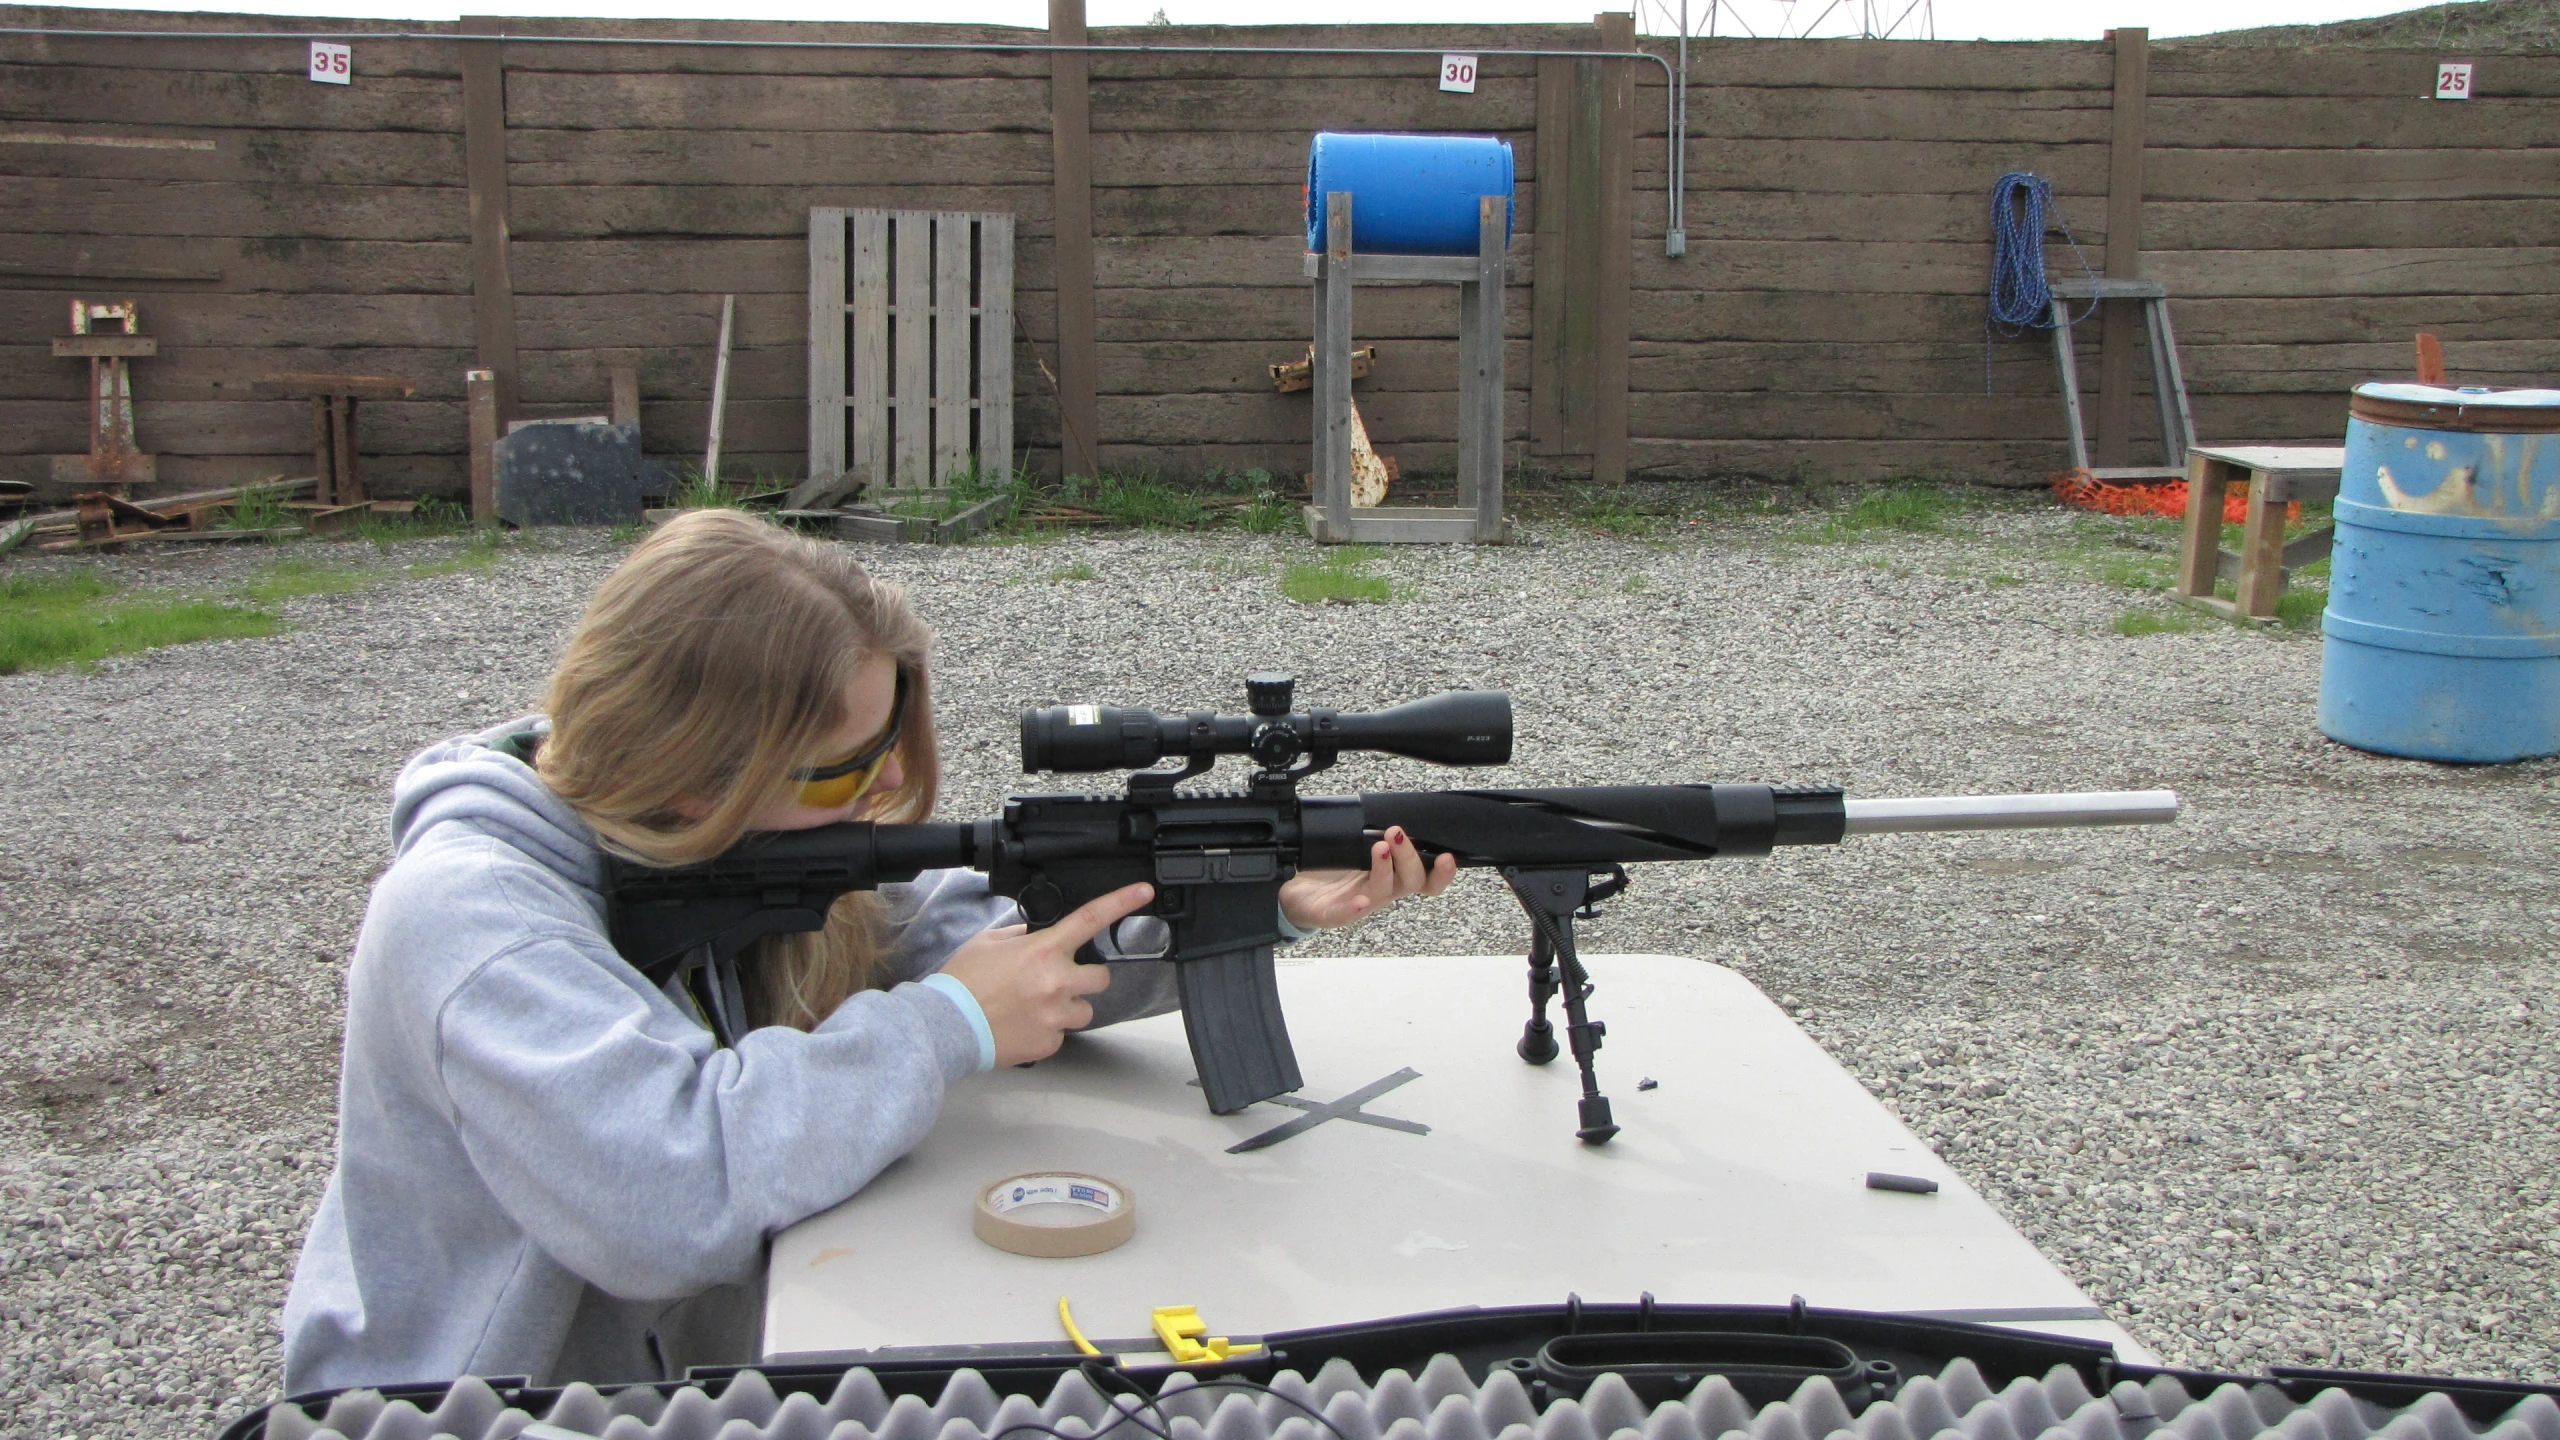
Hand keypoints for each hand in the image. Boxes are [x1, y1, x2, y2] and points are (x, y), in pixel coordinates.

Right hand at [939, 883, 1152, 1065]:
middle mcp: (1056, 981)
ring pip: (1085, 1009)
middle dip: (1084, 978)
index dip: (1121, 902)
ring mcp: (1056, 1014)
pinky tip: (1023, 1025)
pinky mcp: (1050, 1042)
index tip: (1143, 892)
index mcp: (1042, 950)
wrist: (946, 1026)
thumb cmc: (963, 983)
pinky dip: (1047, 1030)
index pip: (1089, 920)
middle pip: (1102, 976)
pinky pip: (1062, 1034)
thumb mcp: (988, 943)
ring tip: (1034, 1008)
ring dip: (1068, 1007)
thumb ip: (1021, 936)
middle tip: (1057, 982)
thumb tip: (1037, 936)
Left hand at [1279, 826, 1455, 930]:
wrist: (1295, 890)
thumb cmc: (1330, 869)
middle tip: (1398, 833)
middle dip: (1409, 857)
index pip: (1425, 878)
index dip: (1441, 873)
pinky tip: (1359, 900)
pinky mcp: (1332, 913)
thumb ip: (1375, 831)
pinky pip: (1345, 914)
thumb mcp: (1356, 846)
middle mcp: (1381, 891)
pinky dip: (1353, 908)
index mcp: (1392, 876)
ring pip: (1382, 893)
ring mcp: (1358, 904)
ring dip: (1384, 870)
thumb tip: (1393, 805)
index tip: (1447, 856)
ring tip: (1379, 847)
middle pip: (1410, 882)